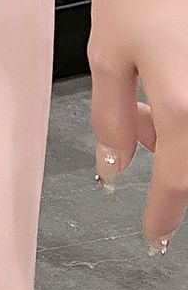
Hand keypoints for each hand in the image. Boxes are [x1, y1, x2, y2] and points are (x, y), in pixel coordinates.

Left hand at [89, 0, 187, 253]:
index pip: (178, 182)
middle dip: (171, 166)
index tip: (155, 236)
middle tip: (139, 138)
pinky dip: (183, 108)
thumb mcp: (109, 53)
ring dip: (176, 132)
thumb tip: (115, 168)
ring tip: (149, 97)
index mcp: (184, 104)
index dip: (165, 215)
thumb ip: (111, 119)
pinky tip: (170, 78)